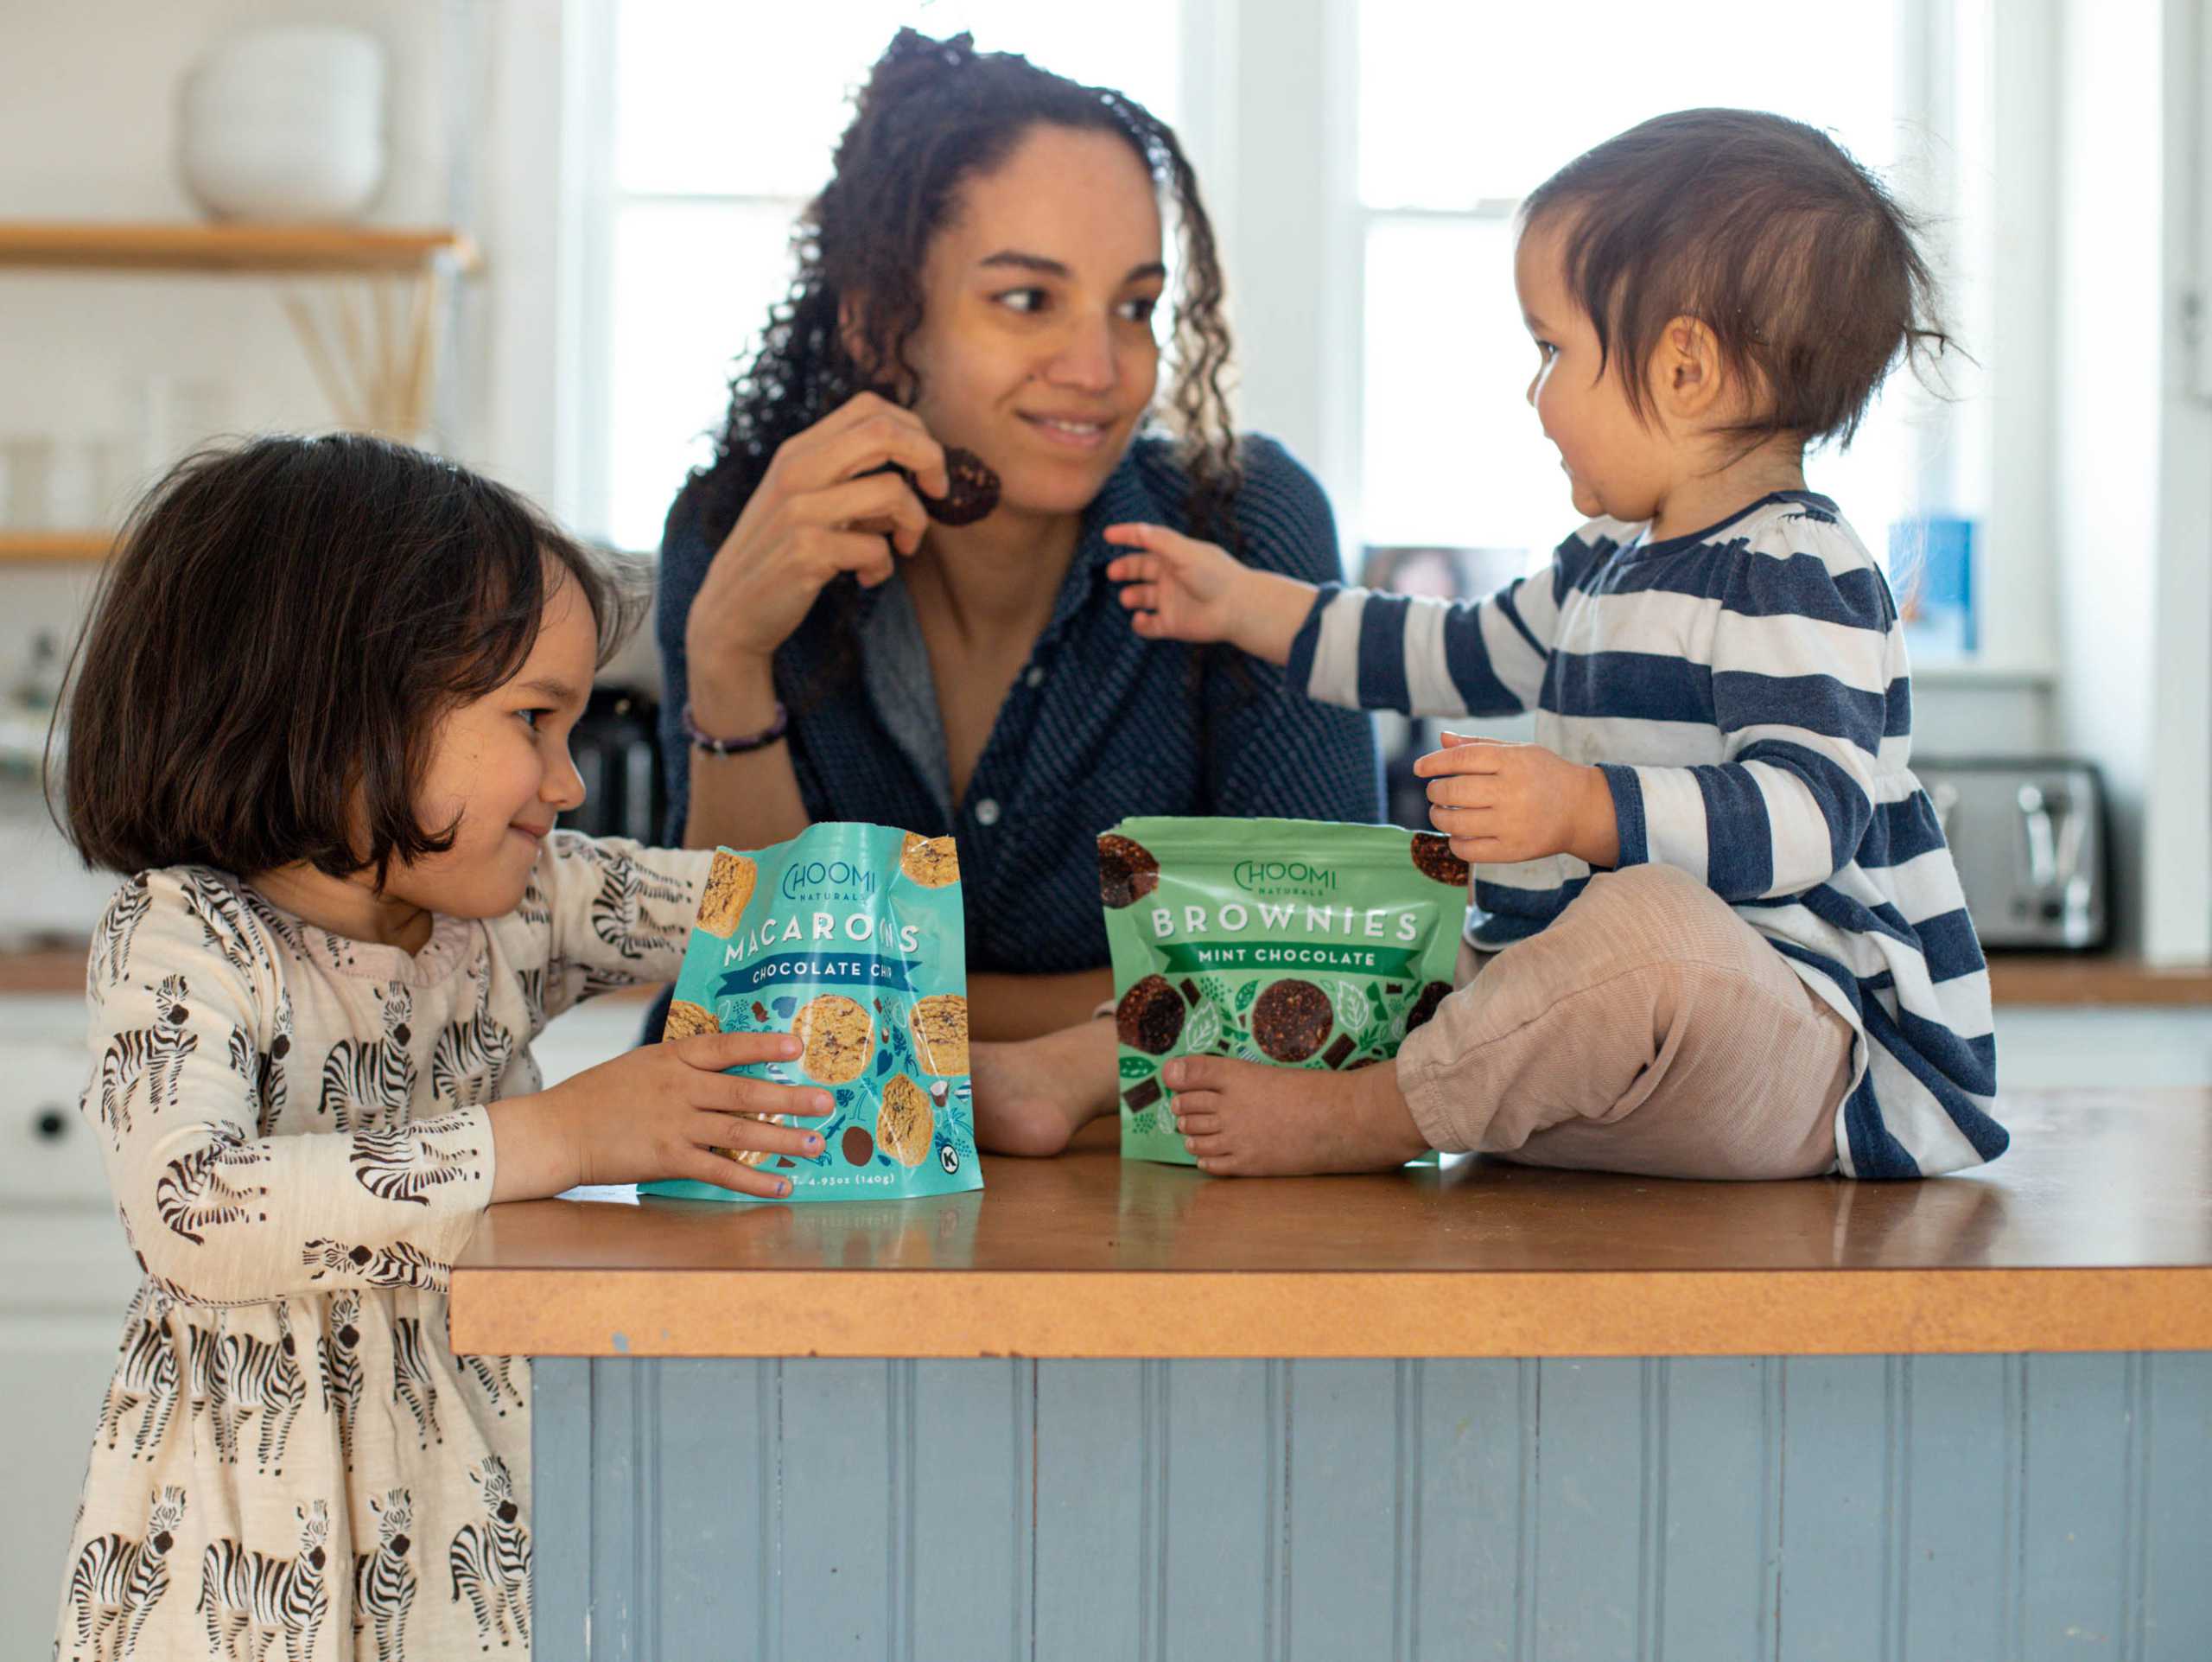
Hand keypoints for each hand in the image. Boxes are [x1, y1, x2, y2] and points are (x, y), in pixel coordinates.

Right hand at [491, 1029, 835, 1201]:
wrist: (558, 1130)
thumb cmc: (600, 1096)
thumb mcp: (643, 1064)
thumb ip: (683, 1065)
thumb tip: (729, 1065)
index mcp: (673, 1058)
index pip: (726, 1047)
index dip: (763, 1047)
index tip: (798, 1046)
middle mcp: (679, 1088)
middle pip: (744, 1092)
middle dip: (790, 1098)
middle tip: (827, 1101)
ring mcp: (674, 1125)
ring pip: (739, 1132)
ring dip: (782, 1140)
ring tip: (816, 1143)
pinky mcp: (667, 1160)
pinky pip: (719, 1171)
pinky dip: (753, 1180)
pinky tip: (781, 1185)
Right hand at [685, 392, 951, 687]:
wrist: (731, 611)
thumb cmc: (782, 554)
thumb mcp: (809, 503)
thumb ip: (852, 480)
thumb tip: (921, 473)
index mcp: (799, 451)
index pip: (870, 408)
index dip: (915, 430)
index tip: (927, 469)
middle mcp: (796, 471)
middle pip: (883, 432)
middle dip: (930, 458)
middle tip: (938, 493)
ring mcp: (798, 510)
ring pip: (891, 491)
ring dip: (914, 524)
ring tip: (901, 547)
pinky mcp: (805, 551)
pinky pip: (876, 547)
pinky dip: (883, 566)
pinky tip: (866, 578)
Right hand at [1103, 522, 1315, 664]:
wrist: (1238, 608)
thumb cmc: (1215, 575)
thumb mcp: (1185, 553)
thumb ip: (1160, 541)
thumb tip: (1137, 529)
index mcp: (1176, 555)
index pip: (1147, 541)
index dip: (1127, 536)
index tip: (1108, 535)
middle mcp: (1172, 576)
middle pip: (1140, 569)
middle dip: (1124, 569)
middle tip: (1113, 572)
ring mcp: (1171, 600)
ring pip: (1141, 597)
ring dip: (1130, 597)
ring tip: (1129, 598)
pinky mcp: (1172, 624)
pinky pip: (1148, 625)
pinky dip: (1139, 624)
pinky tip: (1141, 618)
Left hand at [1412, 733, 1619, 866]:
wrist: (1582, 809)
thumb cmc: (1543, 776)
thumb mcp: (1518, 751)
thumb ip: (1479, 745)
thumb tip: (1442, 739)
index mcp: (1513, 762)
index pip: (1461, 758)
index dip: (1434, 762)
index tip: (1419, 768)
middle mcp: (1512, 792)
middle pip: (1454, 791)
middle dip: (1435, 791)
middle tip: (1436, 792)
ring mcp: (1512, 823)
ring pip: (1456, 822)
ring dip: (1439, 816)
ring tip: (1442, 811)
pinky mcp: (1513, 851)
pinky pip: (1468, 850)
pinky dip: (1454, 842)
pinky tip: (1458, 833)